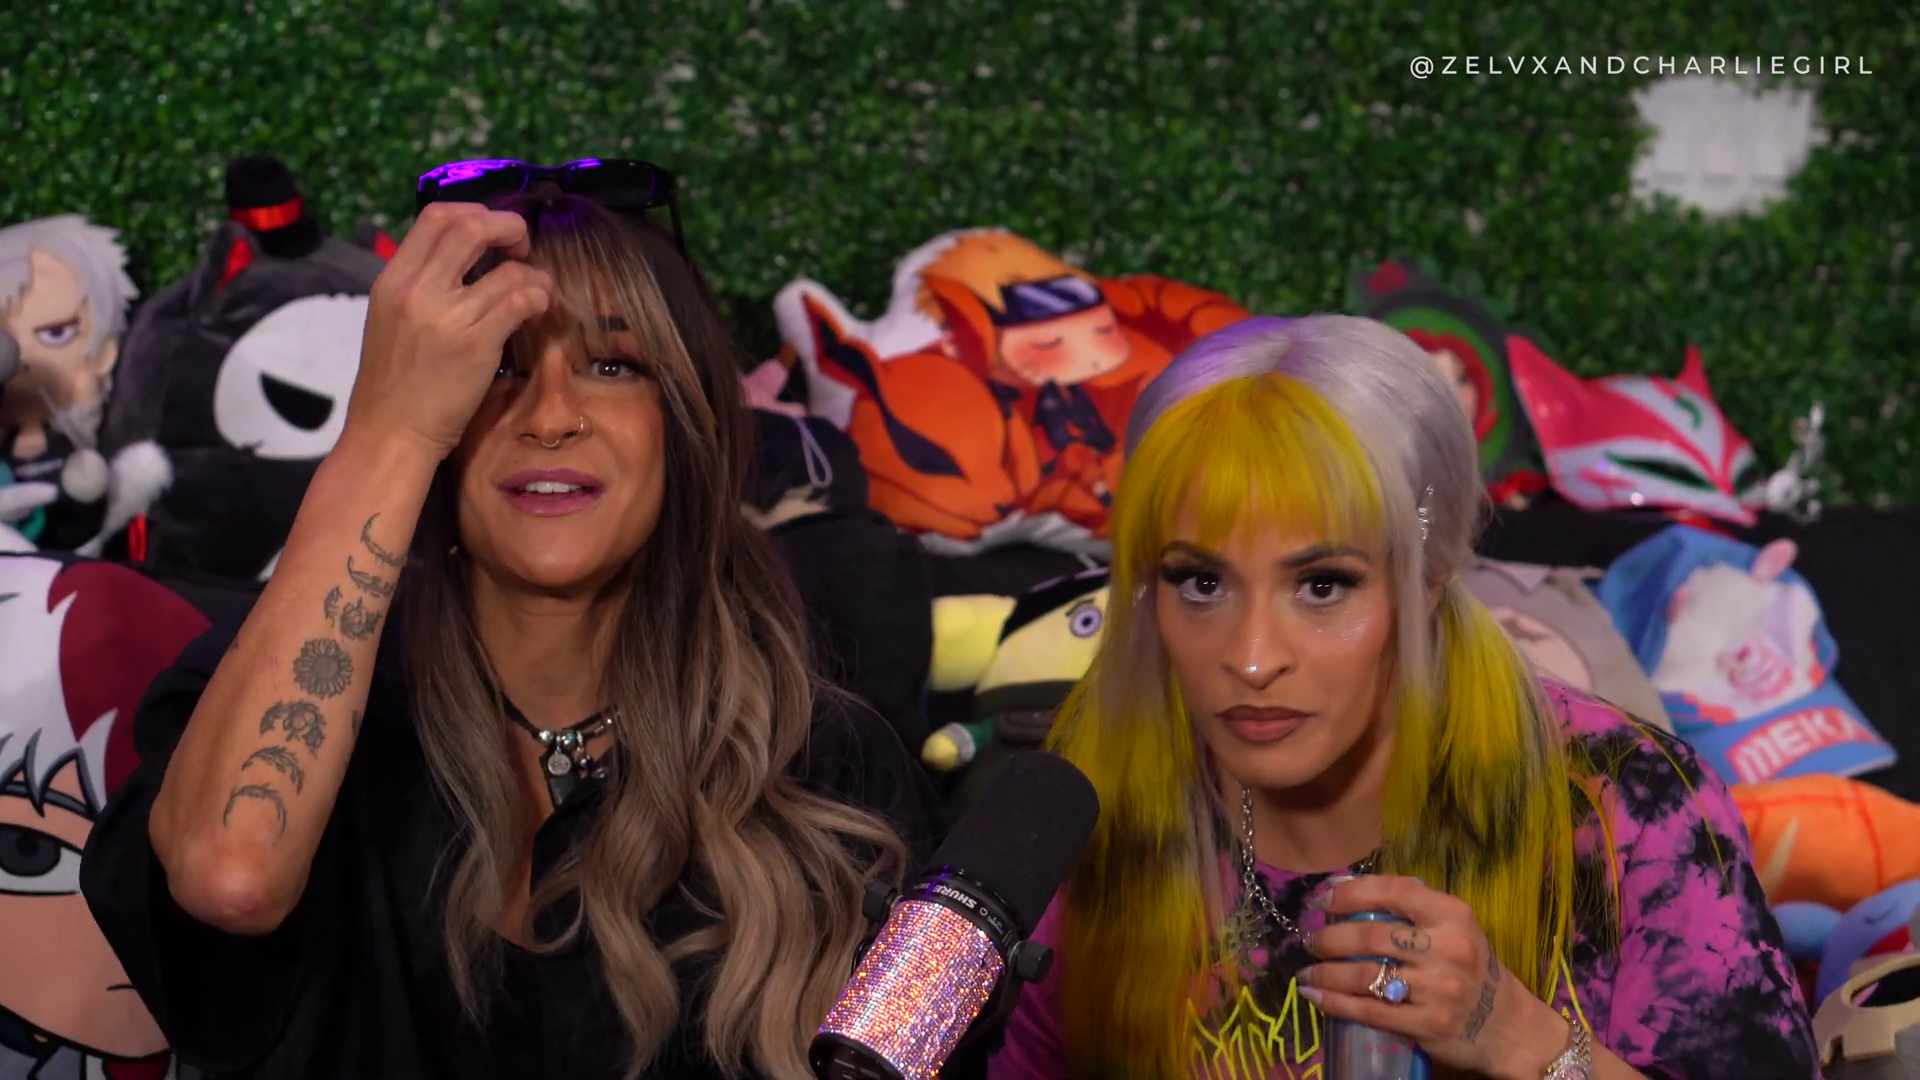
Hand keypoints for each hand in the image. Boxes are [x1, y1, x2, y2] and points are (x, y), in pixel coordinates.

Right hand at [340, 202, 553, 461]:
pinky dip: (538, 298)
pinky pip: (520, 300)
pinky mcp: (475, 343)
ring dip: (533, 273)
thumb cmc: (394, 380)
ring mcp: (447, 316)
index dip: (475, 213)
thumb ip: (422, 282)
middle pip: (471, 226)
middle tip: (522, 249)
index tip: (493, 234)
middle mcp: (416, 290)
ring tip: (536, 289)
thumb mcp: (391, 317)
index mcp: (392, 279)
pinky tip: (537, 310)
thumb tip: (467, 255)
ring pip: (506, 268)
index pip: (436, 216)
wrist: (389, 431)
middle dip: (509, 227)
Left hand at [1298, 875, 1571, 1079]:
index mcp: (1453, 915)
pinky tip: (1316, 996)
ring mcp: (1438, 989)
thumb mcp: (1454, 928)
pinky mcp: (1428, 1024)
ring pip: (1364, 975)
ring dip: (1325, 972)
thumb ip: (1411, 910)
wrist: (1509, 1026)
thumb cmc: (1471, 968)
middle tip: (1310, 940)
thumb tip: (1345, 889)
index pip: (1394, 891)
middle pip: (1370, 936)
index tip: (1323, 900)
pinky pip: (1369, 1011)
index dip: (1350, 892)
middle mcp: (1448, 949)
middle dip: (1328, 938)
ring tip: (1308, 971)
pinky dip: (1335, 1003)